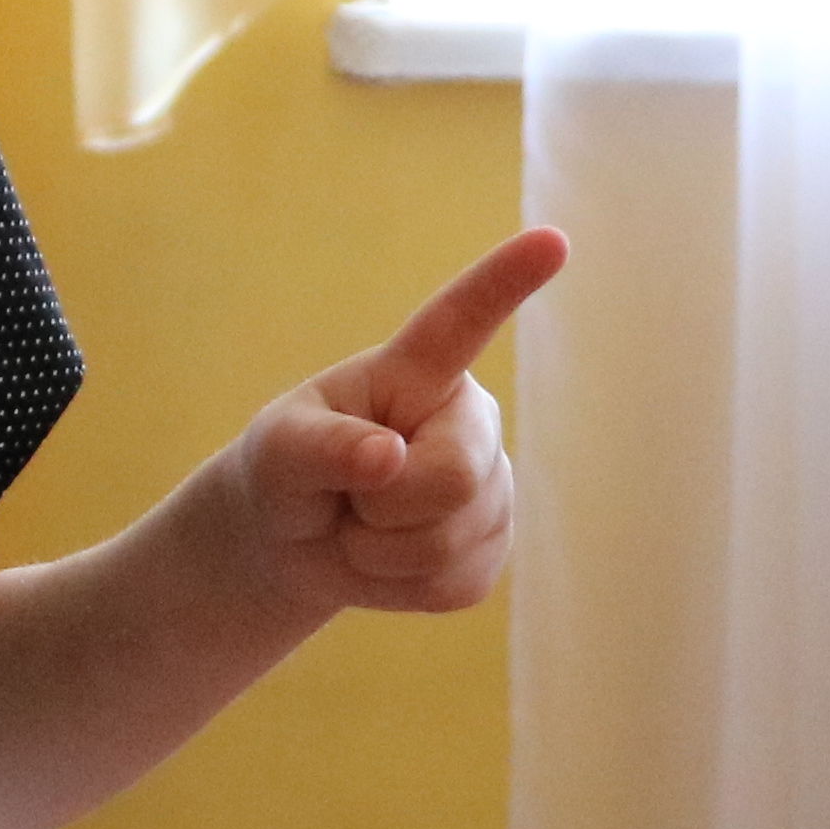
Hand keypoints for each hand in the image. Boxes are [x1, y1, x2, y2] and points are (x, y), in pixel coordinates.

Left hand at [236, 227, 569, 617]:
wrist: (296, 539)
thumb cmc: (287, 470)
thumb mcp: (278, 451)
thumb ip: (321, 448)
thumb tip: (387, 460)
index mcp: (422, 371)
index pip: (463, 322)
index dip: (506, 282)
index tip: (551, 240)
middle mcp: (473, 421)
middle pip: (453, 479)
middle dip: (381, 509)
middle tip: (348, 499)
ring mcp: (493, 486)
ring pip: (448, 543)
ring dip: (378, 554)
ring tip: (361, 525)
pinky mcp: (493, 547)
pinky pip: (452, 584)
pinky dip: (397, 587)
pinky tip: (386, 559)